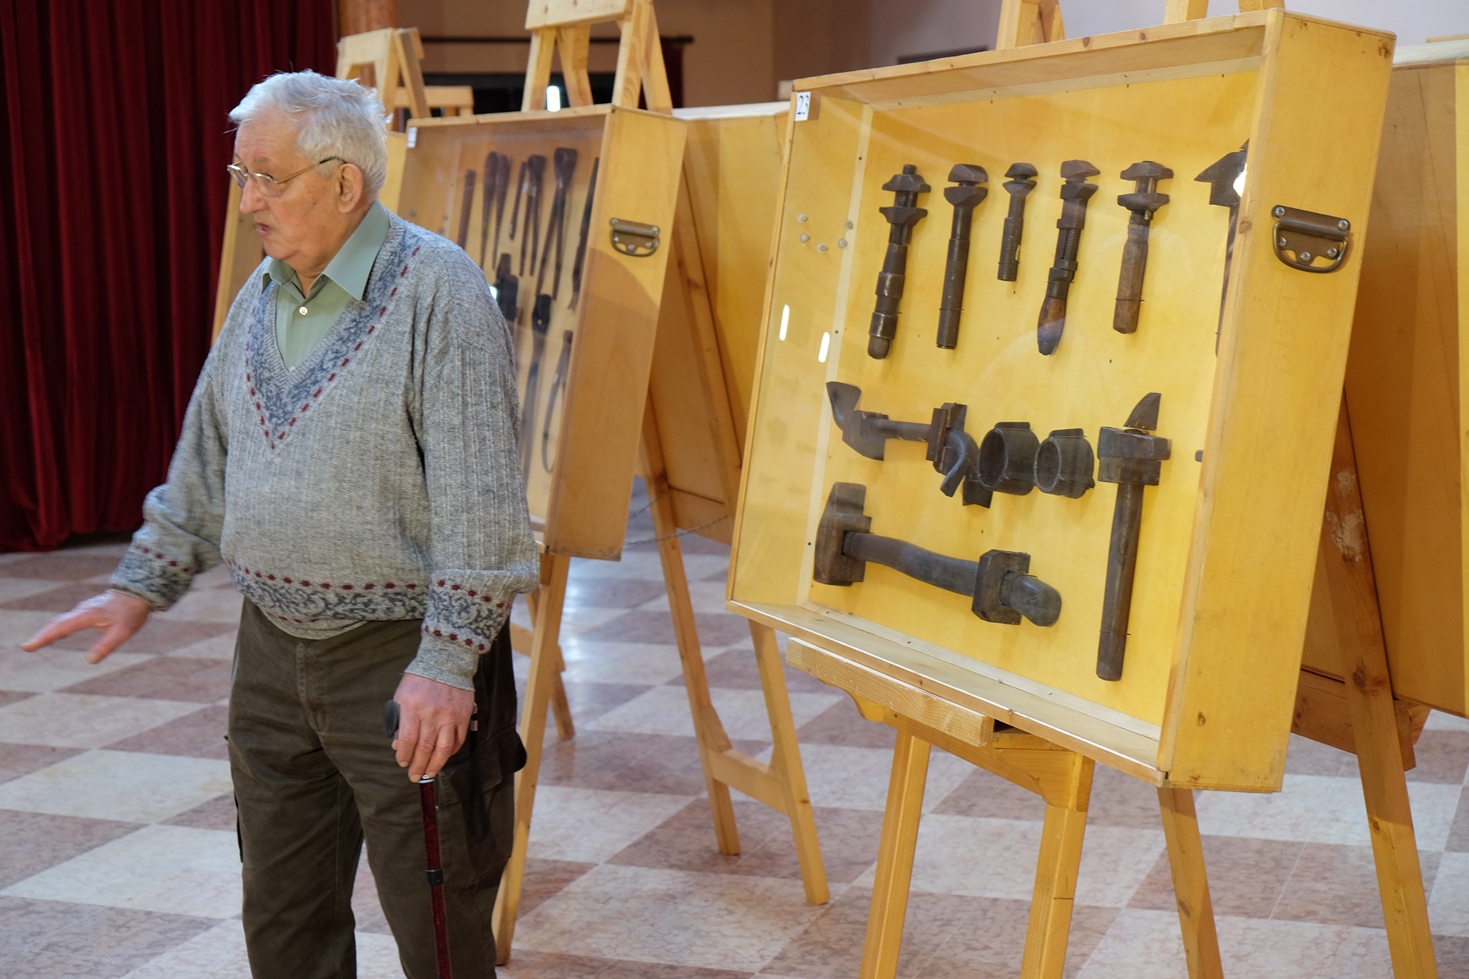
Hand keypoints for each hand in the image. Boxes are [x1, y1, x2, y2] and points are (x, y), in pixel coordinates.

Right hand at [20, 590, 151, 663]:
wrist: (139, 591)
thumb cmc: (132, 612)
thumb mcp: (124, 631)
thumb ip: (106, 645)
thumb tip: (90, 661)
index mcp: (88, 615)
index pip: (61, 628)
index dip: (44, 638)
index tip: (28, 646)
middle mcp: (82, 610)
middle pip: (57, 623)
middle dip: (42, 635)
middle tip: (27, 647)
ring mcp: (84, 608)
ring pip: (62, 620)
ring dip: (49, 631)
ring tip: (36, 643)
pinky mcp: (89, 609)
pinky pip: (69, 619)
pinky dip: (59, 627)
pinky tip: (58, 634)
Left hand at [391, 673, 474, 781]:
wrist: (446, 662)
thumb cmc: (420, 679)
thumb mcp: (402, 696)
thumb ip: (398, 720)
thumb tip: (398, 745)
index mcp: (412, 708)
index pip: (407, 740)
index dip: (404, 755)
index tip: (402, 763)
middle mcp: (431, 714)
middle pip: (424, 748)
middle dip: (418, 765)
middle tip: (414, 776)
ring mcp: (449, 717)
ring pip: (442, 749)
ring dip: (435, 764)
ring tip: (429, 773)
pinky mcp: (463, 717)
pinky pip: (458, 740)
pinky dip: (451, 752)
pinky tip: (444, 757)